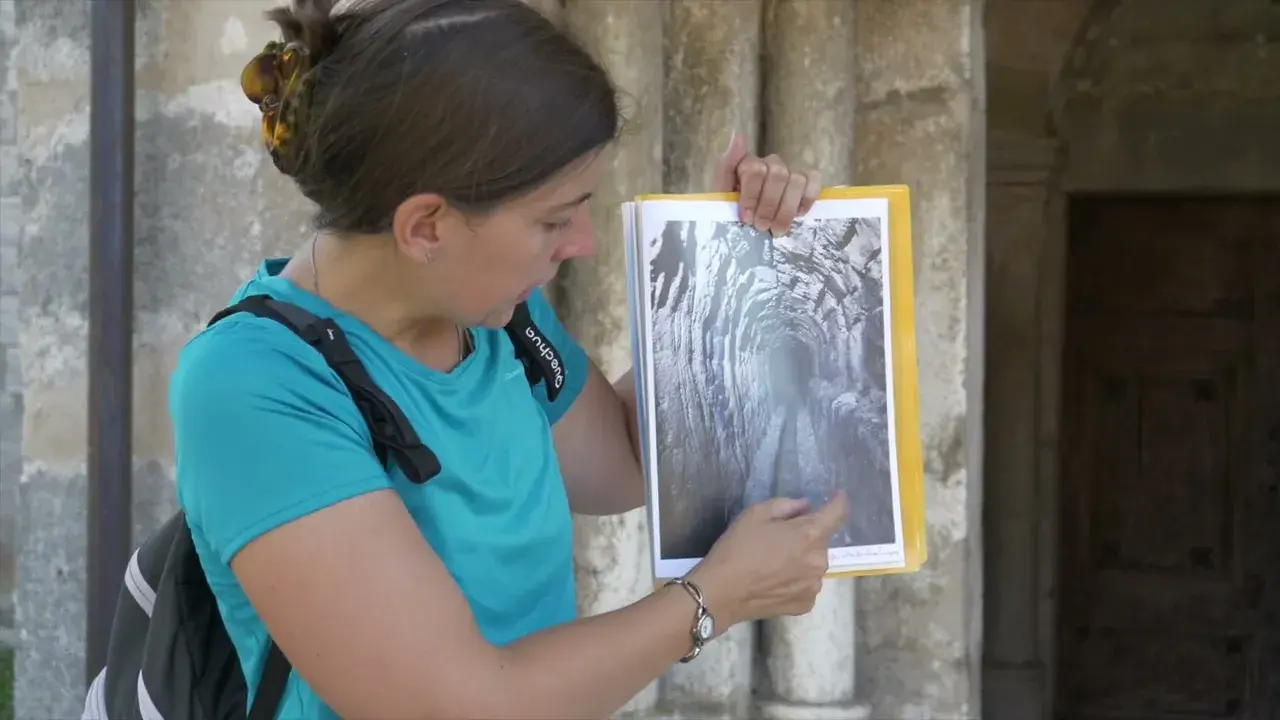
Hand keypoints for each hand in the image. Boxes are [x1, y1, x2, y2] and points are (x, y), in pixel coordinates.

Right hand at [687, 491, 848, 628]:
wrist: (721, 592)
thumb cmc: (736, 548)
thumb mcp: (754, 514)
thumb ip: (786, 505)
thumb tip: (806, 506)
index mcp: (809, 535)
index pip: (837, 514)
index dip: (839, 502)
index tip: (838, 496)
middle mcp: (820, 561)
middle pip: (821, 541)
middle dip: (806, 535)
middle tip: (779, 539)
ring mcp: (814, 585)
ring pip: (813, 564)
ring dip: (802, 559)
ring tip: (773, 564)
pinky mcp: (806, 604)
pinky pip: (807, 584)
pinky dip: (796, 579)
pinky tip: (774, 581)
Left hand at [712, 131, 821, 235]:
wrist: (746, 224)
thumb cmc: (734, 210)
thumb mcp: (721, 193)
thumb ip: (726, 166)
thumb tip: (737, 135)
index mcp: (747, 163)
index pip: (755, 170)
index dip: (751, 196)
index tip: (746, 218)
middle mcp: (771, 163)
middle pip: (777, 175)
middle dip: (769, 205)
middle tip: (762, 227)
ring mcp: (790, 171)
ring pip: (796, 180)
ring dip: (787, 208)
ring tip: (777, 229)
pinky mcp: (806, 181)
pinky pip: (813, 181)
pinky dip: (807, 198)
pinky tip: (798, 215)